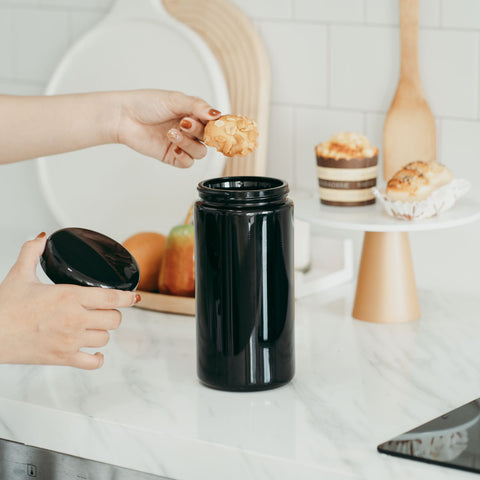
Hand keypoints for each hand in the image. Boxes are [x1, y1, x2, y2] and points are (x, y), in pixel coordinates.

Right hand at [0, 233, 139, 368]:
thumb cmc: (3, 307)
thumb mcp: (19, 274)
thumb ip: (32, 253)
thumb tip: (41, 238)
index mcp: (69, 296)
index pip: (112, 297)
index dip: (128, 297)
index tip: (134, 297)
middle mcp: (75, 319)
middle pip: (114, 319)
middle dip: (113, 314)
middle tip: (105, 311)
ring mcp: (71, 340)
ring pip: (105, 338)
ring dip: (103, 332)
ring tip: (96, 327)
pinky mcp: (63, 358)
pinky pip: (93, 363)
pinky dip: (98, 358)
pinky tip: (96, 352)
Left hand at [116, 89, 221, 167]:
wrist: (124, 117)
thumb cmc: (145, 104)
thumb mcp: (174, 99)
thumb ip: (197, 106)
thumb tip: (216, 114)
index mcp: (193, 113)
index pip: (215, 122)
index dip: (218, 125)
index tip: (216, 124)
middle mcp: (190, 129)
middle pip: (209, 138)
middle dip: (199, 131)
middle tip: (185, 123)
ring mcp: (181, 144)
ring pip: (200, 152)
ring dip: (189, 144)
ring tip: (172, 133)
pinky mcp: (172, 156)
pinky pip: (188, 162)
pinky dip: (184, 156)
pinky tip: (174, 147)